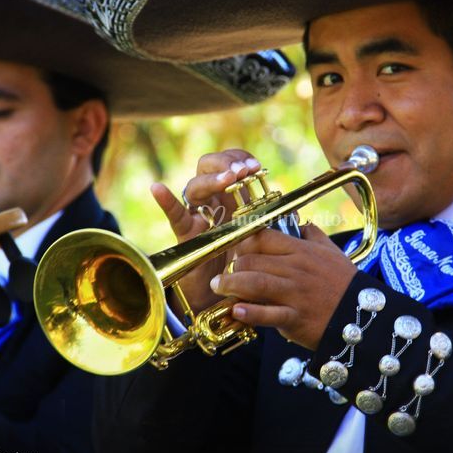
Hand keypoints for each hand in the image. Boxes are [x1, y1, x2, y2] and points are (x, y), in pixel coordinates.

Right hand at [151, 149, 261, 314]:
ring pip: (196, 186)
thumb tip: (295, 211)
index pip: (231, 163)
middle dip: (226, 163)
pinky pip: (174, 215)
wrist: (226, 293)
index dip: (242, 158)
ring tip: (229, 179)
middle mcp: (211, 199)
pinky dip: (166, 201)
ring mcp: (196, 214)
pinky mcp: (185, 233)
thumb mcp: (261, 236)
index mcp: (231, 194)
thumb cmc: (245, 261)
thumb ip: (272, 221)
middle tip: (242, 171)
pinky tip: (157, 188)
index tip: (256, 168)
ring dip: (213, 179)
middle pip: (208, 165)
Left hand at [209, 224, 357, 349]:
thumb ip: (314, 235)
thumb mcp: (333, 252)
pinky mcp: (295, 318)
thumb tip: (301, 223)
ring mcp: (295, 293)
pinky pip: (267, 313)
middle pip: (252, 260)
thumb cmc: (345, 284)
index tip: (234, 250)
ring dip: (231, 285)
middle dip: (232, 267)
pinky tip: (236, 310)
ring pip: (254, 282)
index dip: (243, 242)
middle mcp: (296, 269)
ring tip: (220, 288)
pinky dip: (248, 312)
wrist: (365, 317)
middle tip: (224, 275)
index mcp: (302, 250)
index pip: (263, 237)